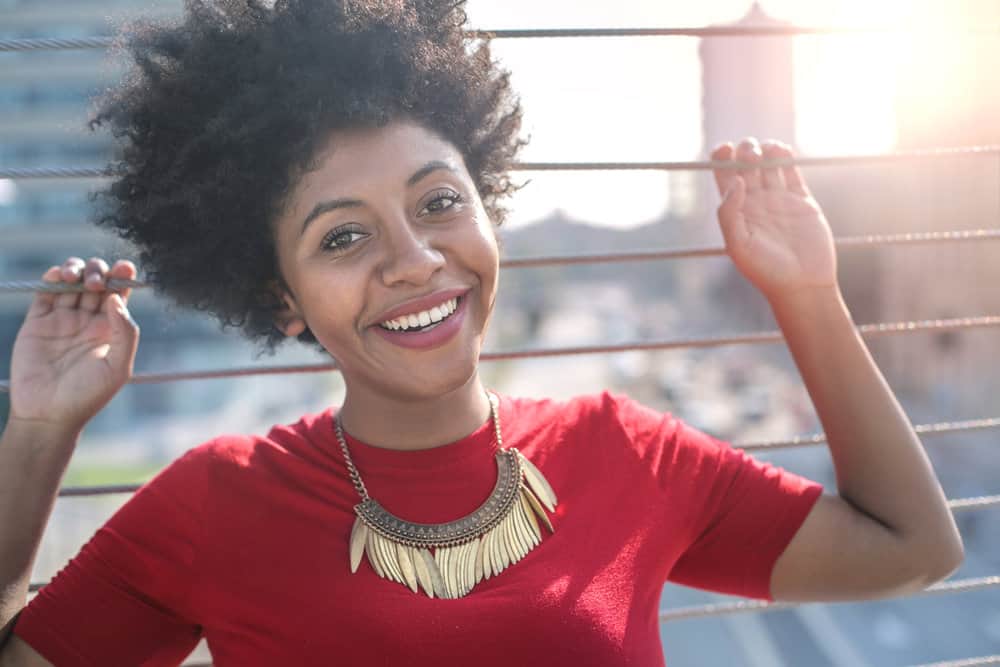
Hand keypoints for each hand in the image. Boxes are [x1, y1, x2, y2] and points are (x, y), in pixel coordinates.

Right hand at [8, 257, 139, 435]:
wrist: (48, 414)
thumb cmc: (88, 396)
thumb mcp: (118, 367)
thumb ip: (125, 332)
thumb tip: (116, 299)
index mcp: (110, 329)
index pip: (119, 293)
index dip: (123, 276)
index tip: (125, 267)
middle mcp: (88, 321)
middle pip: (96, 281)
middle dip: (99, 272)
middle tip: (96, 284)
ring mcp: (62, 319)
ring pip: (71, 281)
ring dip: (76, 269)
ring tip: (76, 278)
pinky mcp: (37, 322)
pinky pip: (45, 292)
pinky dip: (51, 278)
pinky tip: (59, 276)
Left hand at [711, 138, 837, 302]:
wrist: (802, 284)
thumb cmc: (765, 270)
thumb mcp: (738, 245)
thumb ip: (729, 213)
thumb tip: (736, 181)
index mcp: (736, 210)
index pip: (723, 175)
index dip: (721, 157)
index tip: (725, 149)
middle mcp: (755, 201)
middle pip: (745, 164)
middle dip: (745, 151)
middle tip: (751, 156)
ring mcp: (779, 198)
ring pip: (769, 163)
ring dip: (766, 149)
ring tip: (768, 151)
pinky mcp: (802, 200)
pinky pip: (791, 171)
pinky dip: (786, 156)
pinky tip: (782, 152)